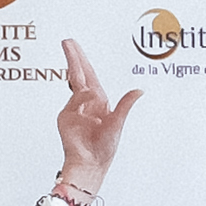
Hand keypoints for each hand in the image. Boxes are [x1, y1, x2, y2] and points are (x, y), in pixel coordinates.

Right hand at [53, 40, 141, 190]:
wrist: (90, 163)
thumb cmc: (104, 147)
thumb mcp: (118, 123)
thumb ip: (126, 104)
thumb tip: (140, 90)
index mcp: (98, 100)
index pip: (88, 73)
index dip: (81, 58)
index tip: (73, 45)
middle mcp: (85, 102)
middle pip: (77, 73)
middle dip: (73, 57)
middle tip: (67, 41)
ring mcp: (73, 109)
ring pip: (76, 86)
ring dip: (83, 89)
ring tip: (95, 110)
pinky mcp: (65, 117)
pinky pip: (75, 101)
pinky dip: (84, 103)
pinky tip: (93, 119)